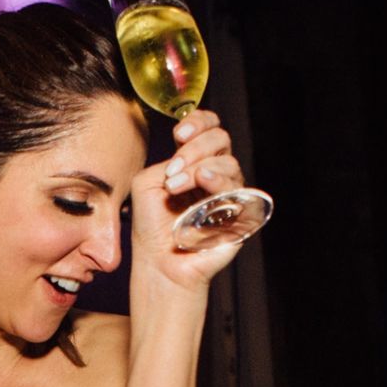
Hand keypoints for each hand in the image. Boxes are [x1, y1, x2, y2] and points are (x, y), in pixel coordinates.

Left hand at [130, 110, 247, 285]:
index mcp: (194, 162)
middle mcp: (214, 174)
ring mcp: (229, 192)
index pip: (208, 128)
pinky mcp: (240, 213)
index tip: (179, 134)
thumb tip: (186, 160)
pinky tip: (203, 182)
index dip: (198, 123)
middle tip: (174, 169)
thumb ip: (163, 162)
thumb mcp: (145, 184)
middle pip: (221, 139)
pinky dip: (217, 181)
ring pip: (229, 162)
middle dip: (196, 147)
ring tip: (176, 186)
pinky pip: (237, 189)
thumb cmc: (152, 226)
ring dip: (199, 167)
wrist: (159, 263)